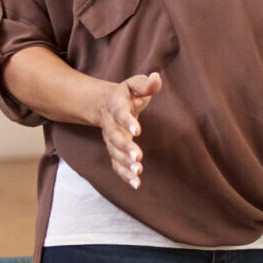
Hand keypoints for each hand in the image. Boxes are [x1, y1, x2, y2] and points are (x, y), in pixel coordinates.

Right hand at [94, 72, 161, 187]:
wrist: (105, 105)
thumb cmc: (127, 94)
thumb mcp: (135, 84)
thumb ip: (145, 84)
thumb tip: (157, 78)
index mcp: (115, 105)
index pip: (119, 113)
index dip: (127, 121)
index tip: (137, 130)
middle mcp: (110, 124)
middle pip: (114, 137)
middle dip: (125, 147)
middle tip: (137, 157)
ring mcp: (110, 139)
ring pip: (114, 153)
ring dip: (124, 163)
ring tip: (137, 171)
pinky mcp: (114, 151)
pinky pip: (116, 165)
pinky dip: (124, 175)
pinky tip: (136, 183)